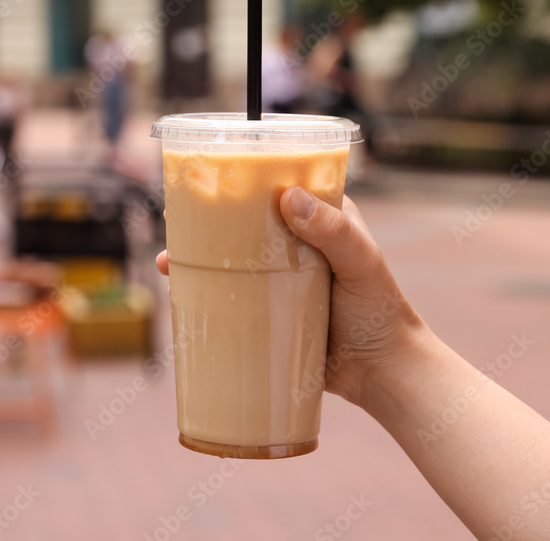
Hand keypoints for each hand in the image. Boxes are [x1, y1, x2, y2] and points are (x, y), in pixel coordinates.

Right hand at [156, 187, 426, 407]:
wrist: (381, 373)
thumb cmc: (380, 311)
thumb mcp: (360, 262)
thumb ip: (332, 230)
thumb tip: (288, 197)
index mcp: (319, 218)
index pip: (276, 185)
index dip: (242, 178)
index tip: (207, 176)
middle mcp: (294, 242)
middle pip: (243, 223)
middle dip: (205, 221)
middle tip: (175, 222)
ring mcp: (278, 277)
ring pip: (230, 259)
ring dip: (197, 259)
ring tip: (168, 264)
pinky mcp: (267, 309)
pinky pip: (231, 296)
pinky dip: (205, 293)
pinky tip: (180, 295)